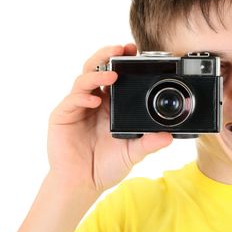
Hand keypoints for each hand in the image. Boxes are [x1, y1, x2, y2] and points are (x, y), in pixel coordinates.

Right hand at [47, 44, 172, 193]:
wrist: (83, 184)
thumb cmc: (106, 166)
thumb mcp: (132, 153)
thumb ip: (149, 143)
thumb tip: (169, 136)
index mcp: (110, 104)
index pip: (116, 75)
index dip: (124, 61)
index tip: (136, 50)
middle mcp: (94, 101)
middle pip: (97, 68)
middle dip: (108, 54)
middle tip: (123, 47)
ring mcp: (77, 107)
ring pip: (84, 78)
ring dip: (97, 73)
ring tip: (112, 75)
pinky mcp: (63, 116)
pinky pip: (72, 101)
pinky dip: (83, 97)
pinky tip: (94, 101)